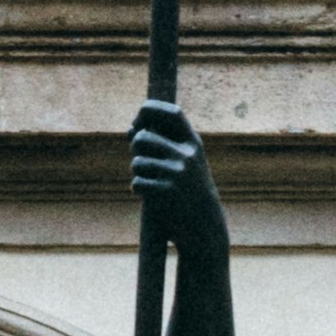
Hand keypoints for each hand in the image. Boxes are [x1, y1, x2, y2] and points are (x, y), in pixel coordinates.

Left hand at [131, 101, 223, 250]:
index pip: (172, 112)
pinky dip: (137, 188)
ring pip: (137, 162)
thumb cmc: (189, 190)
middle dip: (135, 148)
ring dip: (137, 172)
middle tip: (143, 161)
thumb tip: (131, 130)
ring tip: (149, 181)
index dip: (150, 109)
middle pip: (142, 138)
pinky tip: (149, 195)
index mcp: (193, 143)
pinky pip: (137, 182)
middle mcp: (187, 155)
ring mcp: (177, 174)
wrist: (203, 226)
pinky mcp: (166, 193)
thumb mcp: (185, 162)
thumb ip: (162, 143)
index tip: (138, 121)